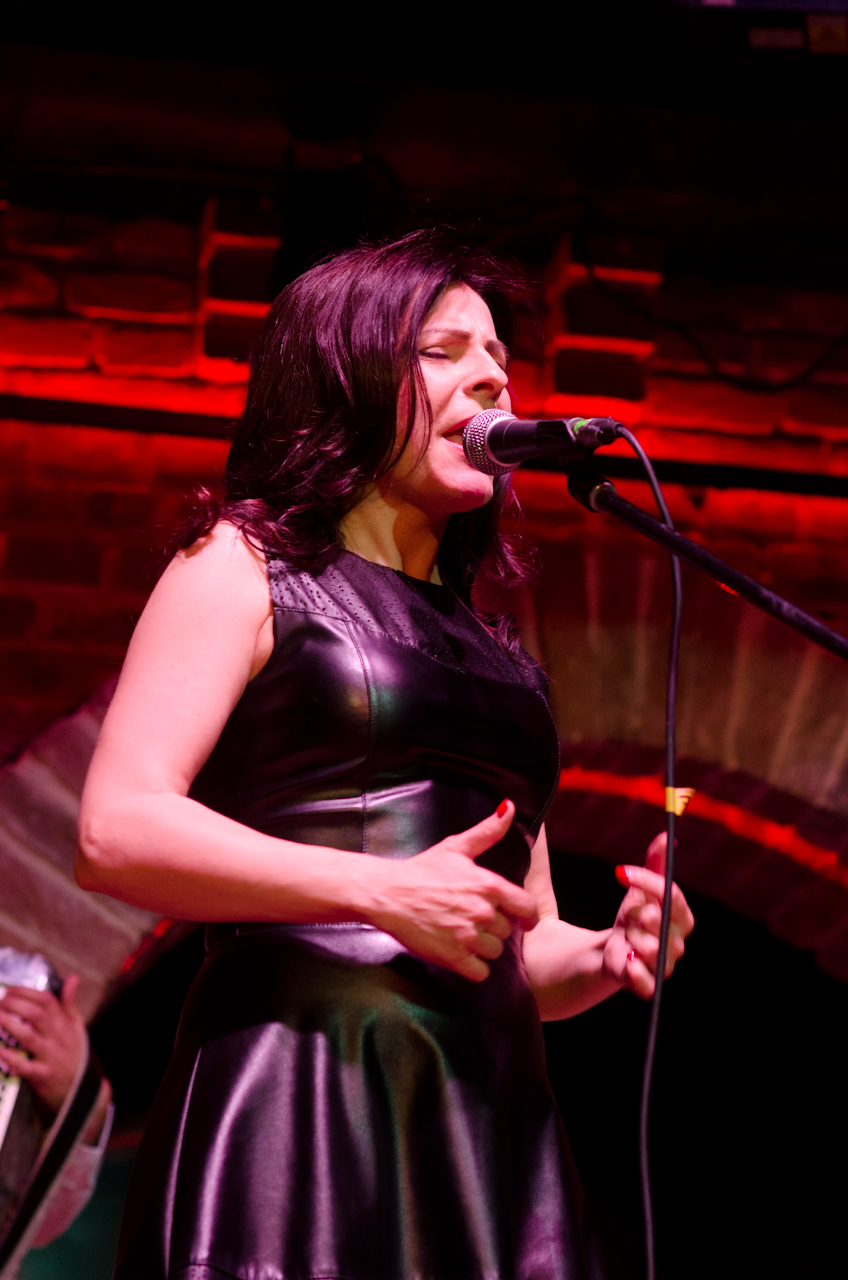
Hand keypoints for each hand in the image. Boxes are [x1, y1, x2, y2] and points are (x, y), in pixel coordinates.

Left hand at [0, 975, 85, 1113]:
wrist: (83, 1090)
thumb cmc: (75, 1054)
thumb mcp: (78, 1027)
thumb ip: (71, 1003)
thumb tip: (73, 978)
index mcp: (65, 1024)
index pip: (47, 1000)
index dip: (26, 992)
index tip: (10, 990)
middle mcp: (57, 1037)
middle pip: (36, 1014)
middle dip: (15, 1005)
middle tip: (0, 1002)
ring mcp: (50, 1056)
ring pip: (27, 1036)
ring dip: (8, 1024)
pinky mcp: (42, 1076)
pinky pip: (24, 1066)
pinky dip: (10, 1057)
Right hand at [368, 800, 537, 982]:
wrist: (388, 893)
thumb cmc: (422, 869)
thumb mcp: (456, 847)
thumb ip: (488, 831)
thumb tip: (508, 807)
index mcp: (488, 885)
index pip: (527, 908)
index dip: (528, 916)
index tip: (523, 919)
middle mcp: (482, 912)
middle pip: (508, 931)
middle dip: (495, 927)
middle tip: (473, 918)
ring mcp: (467, 936)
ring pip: (495, 952)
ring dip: (483, 947)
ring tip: (464, 934)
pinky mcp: (452, 957)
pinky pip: (480, 972)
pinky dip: (473, 967)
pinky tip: (460, 952)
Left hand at [603, 833, 694, 999]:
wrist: (612, 950)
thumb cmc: (633, 916)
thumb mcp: (641, 888)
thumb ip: (655, 863)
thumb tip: (666, 836)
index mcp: (680, 916)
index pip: (671, 896)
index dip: (647, 882)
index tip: (621, 872)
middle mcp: (676, 942)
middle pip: (664, 922)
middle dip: (642, 914)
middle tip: (629, 913)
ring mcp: (662, 964)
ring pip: (652, 949)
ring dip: (632, 938)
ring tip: (623, 937)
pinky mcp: (646, 984)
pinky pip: (648, 984)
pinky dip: (636, 972)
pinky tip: (625, 959)